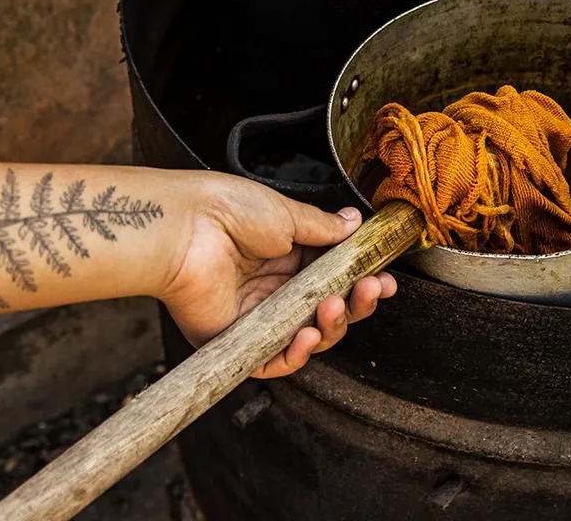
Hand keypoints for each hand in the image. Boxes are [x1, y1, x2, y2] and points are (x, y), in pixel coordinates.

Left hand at [158, 173, 397, 378]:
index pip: (335, 277)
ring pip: (309, 337)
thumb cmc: (225, 210)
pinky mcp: (237, 341)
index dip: (362, 279)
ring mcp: (258, 316)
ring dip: (331, 325)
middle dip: (357, 303)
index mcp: (287, 255)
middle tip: (373, 289)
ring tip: (334, 306)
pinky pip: (274, 360)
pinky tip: (310, 335)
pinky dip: (297, 353)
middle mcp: (275, 288)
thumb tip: (353, 223)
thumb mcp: (286, 213)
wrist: (184, 227)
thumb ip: (323, 228)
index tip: (385, 277)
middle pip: (329, 310)